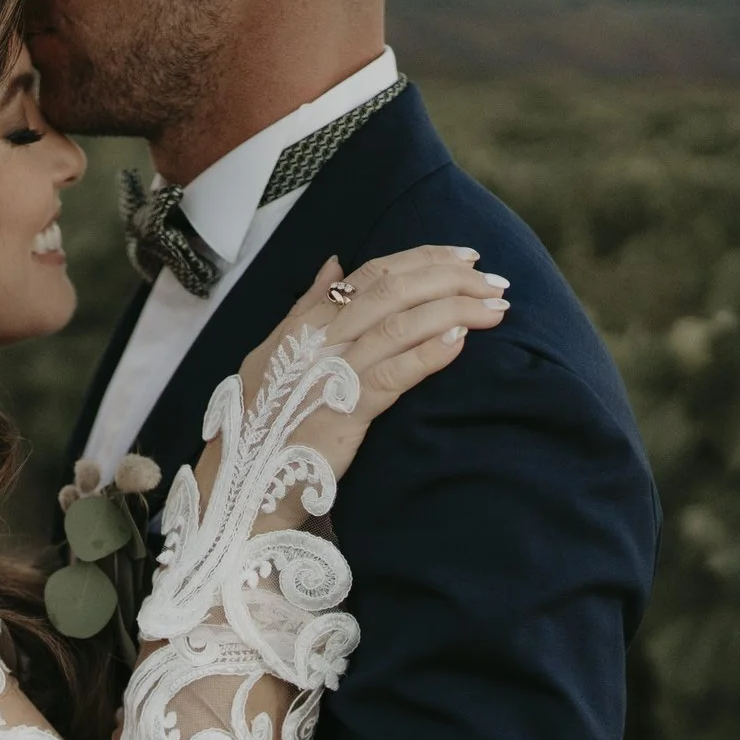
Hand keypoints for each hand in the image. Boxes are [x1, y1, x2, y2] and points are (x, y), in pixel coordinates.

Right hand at [231, 245, 510, 478]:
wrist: (243, 482)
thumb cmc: (262, 420)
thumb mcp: (275, 353)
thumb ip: (306, 306)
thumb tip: (334, 263)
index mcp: (307, 321)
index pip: (375, 272)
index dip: (425, 258)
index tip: (467, 257)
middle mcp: (320, 338)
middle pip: (396, 288)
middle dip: (453, 278)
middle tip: (495, 282)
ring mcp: (331, 372)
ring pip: (402, 323)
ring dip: (457, 310)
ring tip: (496, 309)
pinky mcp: (344, 411)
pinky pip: (394, 373)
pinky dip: (430, 352)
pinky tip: (461, 340)